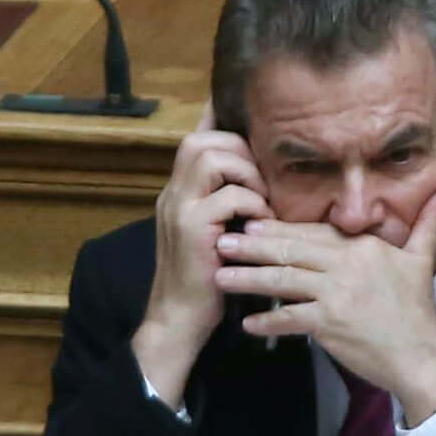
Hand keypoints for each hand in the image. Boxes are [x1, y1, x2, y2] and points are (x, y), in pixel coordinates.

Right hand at [133, 123, 271, 407]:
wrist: (179, 319)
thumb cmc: (206, 280)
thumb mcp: (216, 233)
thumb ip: (226, 205)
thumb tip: (258, 182)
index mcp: (178, 192)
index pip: (193, 140)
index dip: (216, 120)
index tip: (245, 116)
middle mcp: (172, 194)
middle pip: (200, 140)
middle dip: (240, 151)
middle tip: (262, 182)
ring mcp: (178, 208)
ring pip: (211, 157)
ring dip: (247, 175)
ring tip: (262, 202)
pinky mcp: (191, 228)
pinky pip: (230, 196)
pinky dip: (254, 205)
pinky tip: (262, 226)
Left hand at [213, 185, 435, 422]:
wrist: (421, 354)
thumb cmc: (418, 309)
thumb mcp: (422, 260)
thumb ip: (426, 223)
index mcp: (361, 247)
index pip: (313, 232)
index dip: (279, 228)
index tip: (251, 223)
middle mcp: (346, 266)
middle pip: (291, 251)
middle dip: (252, 247)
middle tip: (221, 241)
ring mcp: (335, 295)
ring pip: (283, 281)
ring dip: (249, 279)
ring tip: (220, 277)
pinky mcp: (329, 324)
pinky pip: (290, 319)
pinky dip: (268, 322)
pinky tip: (248, 323)